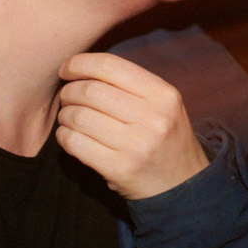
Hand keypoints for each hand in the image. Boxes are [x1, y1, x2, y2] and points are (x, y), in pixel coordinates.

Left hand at [56, 53, 210, 199]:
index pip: (111, 67)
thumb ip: (129, 84)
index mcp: (163, 95)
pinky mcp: (119, 169)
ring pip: (79, 117)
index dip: (80, 63)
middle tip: (67, 97)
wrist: (182, 184)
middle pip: (90, 91)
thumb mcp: (162, 104)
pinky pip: (75, 144)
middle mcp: (153, 118)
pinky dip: (64, 136)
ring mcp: (137, 145)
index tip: (66, 70)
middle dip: (69, 91)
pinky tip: (70, 136)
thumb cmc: (164, 137)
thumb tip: (80, 68)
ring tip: (69, 118)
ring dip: (65, 115)